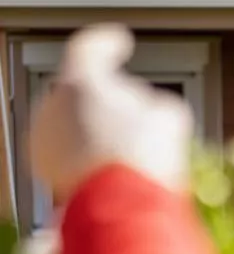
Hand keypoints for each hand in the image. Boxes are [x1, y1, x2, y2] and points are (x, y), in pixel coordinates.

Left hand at [29, 23, 191, 199]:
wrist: (123, 211)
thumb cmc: (143, 161)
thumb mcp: (169, 119)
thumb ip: (158, 104)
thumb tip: (157, 112)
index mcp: (82, 82)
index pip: (91, 48)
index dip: (109, 43)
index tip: (119, 42)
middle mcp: (54, 106)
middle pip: (83, 91)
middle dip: (107, 99)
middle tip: (135, 112)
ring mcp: (45, 140)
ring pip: (75, 124)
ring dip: (99, 129)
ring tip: (130, 149)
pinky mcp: (46, 171)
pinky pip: (70, 153)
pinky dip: (90, 155)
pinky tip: (116, 168)